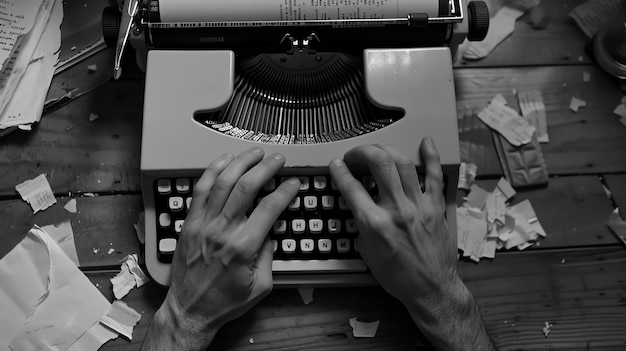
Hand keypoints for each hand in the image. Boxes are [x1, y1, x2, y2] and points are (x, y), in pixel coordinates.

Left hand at [149, 147, 299, 349]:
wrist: (190, 310)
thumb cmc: (224, 302)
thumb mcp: (261, 285)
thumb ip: (269, 254)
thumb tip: (270, 229)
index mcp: (243, 247)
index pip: (269, 207)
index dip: (285, 191)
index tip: (293, 183)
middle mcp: (222, 231)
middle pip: (246, 187)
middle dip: (266, 167)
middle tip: (277, 159)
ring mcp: (203, 225)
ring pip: (222, 182)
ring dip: (241, 162)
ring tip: (254, 152)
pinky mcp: (189, 223)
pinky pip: (200, 190)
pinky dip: (212, 171)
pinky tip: (224, 161)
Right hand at [329, 138, 458, 303]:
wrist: (430, 289)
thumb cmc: (398, 276)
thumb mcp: (366, 252)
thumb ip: (360, 224)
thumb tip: (357, 205)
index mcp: (375, 223)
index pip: (351, 187)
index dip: (340, 171)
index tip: (336, 165)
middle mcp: (397, 210)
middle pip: (380, 163)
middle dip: (362, 152)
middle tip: (355, 156)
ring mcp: (419, 206)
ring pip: (403, 163)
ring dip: (387, 150)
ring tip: (378, 151)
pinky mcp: (436, 207)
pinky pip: (434, 175)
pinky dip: (430, 156)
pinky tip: (426, 144)